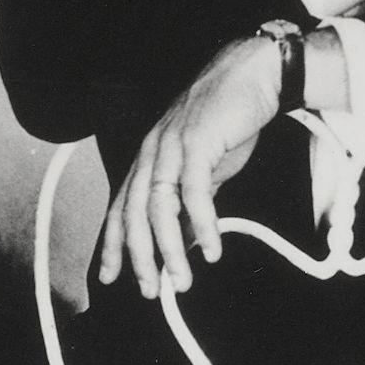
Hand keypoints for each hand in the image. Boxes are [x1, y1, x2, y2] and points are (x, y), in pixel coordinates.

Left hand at [99, 36, 280, 296]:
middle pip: (134, 213)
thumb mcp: (204, 167)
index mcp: (149, 157)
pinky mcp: (198, 144)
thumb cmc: (228, 118)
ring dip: (169, 248)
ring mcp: (172, 146)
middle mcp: (152, 152)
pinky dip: (203, 224)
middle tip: (152, 289)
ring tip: (183, 279)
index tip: (111, 276)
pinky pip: (194, 192)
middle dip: (140, 256)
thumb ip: (191, 200)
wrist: (253, 75)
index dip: (114, 244)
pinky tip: (211, 249)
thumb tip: (188, 239)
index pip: (121, 207)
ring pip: (159, 207)